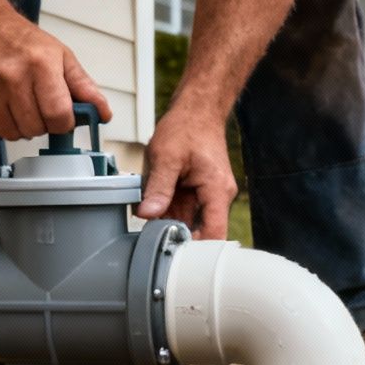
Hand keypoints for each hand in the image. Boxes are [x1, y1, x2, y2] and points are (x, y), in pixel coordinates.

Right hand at [0, 9, 110, 139]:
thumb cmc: (20, 39)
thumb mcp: (60, 55)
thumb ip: (83, 85)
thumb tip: (103, 113)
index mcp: (40, 65)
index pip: (59, 116)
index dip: (64, 123)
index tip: (61, 116)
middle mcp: (11, 78)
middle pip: (36, 129)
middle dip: (42, 124)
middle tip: (38, 105)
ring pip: (13, 134)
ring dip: (20, 126)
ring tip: (19, 104)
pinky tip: (1, 105)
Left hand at [138, 106, 237, 238]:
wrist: (197, 110)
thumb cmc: (187, 126)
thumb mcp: (166, 156)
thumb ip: (158, 187)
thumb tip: (147, 215)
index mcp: (217, 190)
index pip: (215, 234)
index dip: (198, 250)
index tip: (176, 255)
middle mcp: (217, 196)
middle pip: (201, 232)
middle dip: (177, 236)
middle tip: (153, 239)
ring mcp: (208, 195)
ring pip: (188, 221)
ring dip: (169, 223)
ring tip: (149, 220)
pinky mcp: (197, 192)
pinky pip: (183, 209)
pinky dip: (167, 211)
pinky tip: (153, 207)